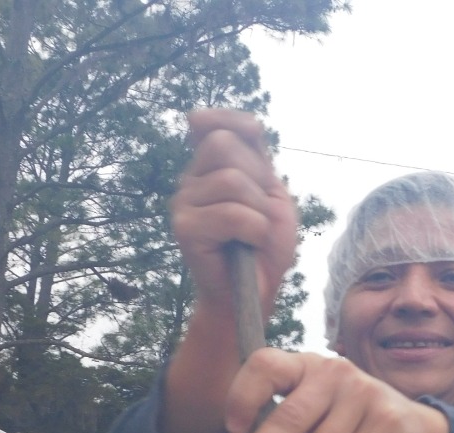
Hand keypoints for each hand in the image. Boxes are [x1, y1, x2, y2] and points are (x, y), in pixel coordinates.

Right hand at [160, 111, 299, 432]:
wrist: (254, 294)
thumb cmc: (264, 248)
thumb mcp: (269, 193)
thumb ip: (249, 154)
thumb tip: (196, 117)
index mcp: (210, 168)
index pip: (222, 123)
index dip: (242, 129)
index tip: (259, 166)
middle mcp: (191, 181)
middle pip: (226, 146)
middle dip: (258, 181)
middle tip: (259, 214)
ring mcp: (184, 203)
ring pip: (234, 182)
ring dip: (259, 213)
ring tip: (253, 236)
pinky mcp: (186, 228)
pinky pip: (234, 214)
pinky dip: (255, 231)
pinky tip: (247, 247)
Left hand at [224, 350, 449, 432]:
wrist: (405, 425)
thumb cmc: (341, 421)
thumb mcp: (306, 417)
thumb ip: (274, 428)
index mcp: (303, 365)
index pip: (265, 366)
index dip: (243, 398)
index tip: (234, 432)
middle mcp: (332, 372)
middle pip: (290, 415)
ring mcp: (362, 393)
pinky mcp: (385, 421)